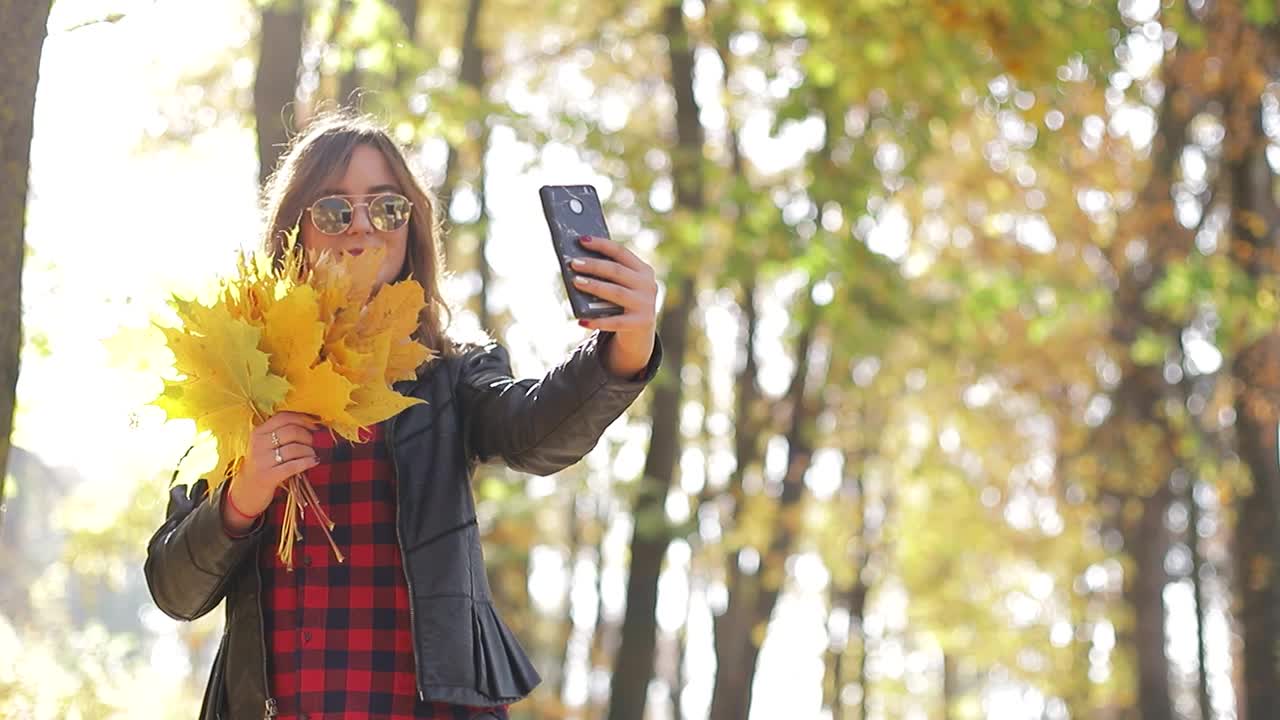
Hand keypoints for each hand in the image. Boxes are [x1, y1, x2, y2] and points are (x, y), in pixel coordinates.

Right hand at [222, 412, 320, 532]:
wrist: (247, 489)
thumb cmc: (263, 463)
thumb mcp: (266, 444)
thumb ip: (282, 432)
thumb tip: (312, 422)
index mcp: (258, 432)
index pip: (283, 417)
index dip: (303, 418)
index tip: (316, 423)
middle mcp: (258, 444)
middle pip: (291, 431)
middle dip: (308, 436)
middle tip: (313, 442)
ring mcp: (262, 460)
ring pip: (294, 448)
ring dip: (309, 450)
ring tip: (312, 454)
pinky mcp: (268, 476)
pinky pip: (293, 466)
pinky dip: (307, 462)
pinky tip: (314, 461)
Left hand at [570, 235, 657, 378]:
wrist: (640, 333)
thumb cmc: (623, 302)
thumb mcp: (623, 285)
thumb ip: (608, 275)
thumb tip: (577, 263)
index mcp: (643, 270)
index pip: (621, 252)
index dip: (601, 244)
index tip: (581, 240)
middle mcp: (648, 285)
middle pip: (617, 271)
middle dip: (594, 265)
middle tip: (573, 263)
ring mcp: (645, 305)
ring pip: (616, 292)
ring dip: (595, 286)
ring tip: (576, 282)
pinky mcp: (640, 323)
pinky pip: (615, 321)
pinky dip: (598, 321)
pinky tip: (582, 320)